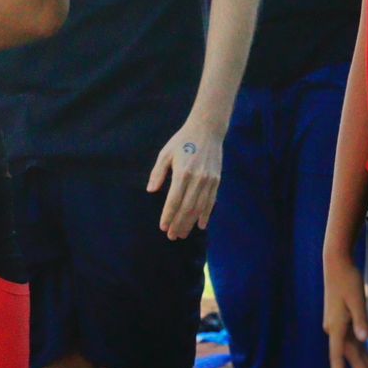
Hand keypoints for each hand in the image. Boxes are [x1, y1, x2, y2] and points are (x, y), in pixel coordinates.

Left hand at [146, 119, 222, 239]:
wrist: (207, 131)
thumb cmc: (182, 141)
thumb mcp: (165, 153)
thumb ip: (158, 173)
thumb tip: (151, 190)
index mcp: (182, 172)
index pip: (174, 200)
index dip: (168, 215)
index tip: (163, 227)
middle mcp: (197, 179)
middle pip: (187, 208)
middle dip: (179, 224)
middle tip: (172, 236)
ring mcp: (209, 181)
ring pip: (199, 208)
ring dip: (190, 223)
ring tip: (183, 234)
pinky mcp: (216, 181)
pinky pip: (211, 202)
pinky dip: (206, 215)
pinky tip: (200, 225)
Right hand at [322, 250, 367, 367]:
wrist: (336, 263)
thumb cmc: (347, 279)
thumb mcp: (357, 299)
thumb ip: (362, 320)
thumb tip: (364, 339)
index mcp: (336, 325)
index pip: (338, 354)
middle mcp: (334, 328)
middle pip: (348, 355)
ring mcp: (337, 324)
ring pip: (352, 349)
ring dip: (363, 363)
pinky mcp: (342, 319)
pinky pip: (352, 340)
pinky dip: (362, 351)